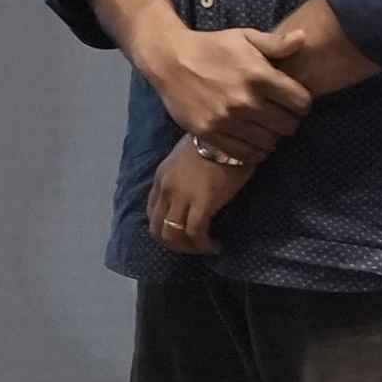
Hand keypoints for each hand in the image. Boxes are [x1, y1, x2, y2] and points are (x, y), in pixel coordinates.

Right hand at [138, 23, 308, 157]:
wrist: (168, 59)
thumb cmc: (210, 46)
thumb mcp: (244, 37)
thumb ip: (276, 43)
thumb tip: (303, 38)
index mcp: (258, 75)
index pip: (301, 102)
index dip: (302, 103)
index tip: (294, 102)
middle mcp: (245, 101)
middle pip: (287, 125)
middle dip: (289, 121)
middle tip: (280, 116)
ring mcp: (226, 120)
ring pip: (268, 142)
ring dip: (272, 137)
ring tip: (265, 128)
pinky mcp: (210, 133)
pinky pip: (244, 154)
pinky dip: (254, 152)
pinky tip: (253, 142)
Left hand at [147, 136, 256, 256]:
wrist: (229, 134)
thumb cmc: (214, 142)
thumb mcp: (186, 157)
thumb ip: (181, 176)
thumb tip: (190, 193)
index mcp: (161, 177)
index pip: (152, 212)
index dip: (164, 228)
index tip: (182, 233)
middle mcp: (166, 189)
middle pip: (158, 229)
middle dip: (174, 244)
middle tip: (193, 247)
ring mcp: (182, 196)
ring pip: (173, 235)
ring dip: (189, 248)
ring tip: (205, 247)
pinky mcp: (202, 202)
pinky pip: (196, 233)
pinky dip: (204, 244)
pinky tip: (216, 245)